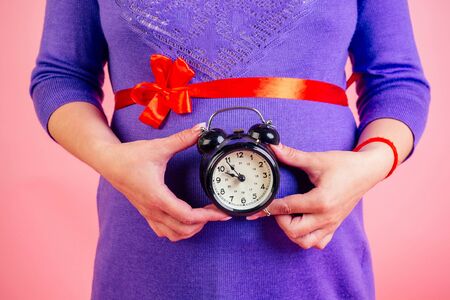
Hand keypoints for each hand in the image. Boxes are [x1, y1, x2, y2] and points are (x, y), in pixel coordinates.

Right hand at [97, 123, 230, 241]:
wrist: (107, 161)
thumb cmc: (129, 156)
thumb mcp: (159, 147)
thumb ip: (182, 139)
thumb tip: (200, 129)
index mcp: (157, 196)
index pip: (187, 215)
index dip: (208, 216)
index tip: (222, 212)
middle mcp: (153, 209)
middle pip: (183, 229)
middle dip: (203, 222)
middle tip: (216, 210)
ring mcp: (149, 213)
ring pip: (173, 234)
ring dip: (191, 229)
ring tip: (204, 216)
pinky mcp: (146, 212)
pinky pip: (163, 231)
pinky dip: (178, 230)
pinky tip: (186, 219)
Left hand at [247, 141, 393, 249]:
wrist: (368, 171)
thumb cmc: (345, 165)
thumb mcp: (317, 159)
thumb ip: (293, 156)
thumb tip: (274, 147)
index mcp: (321, 201)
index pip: (288, 208)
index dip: (270, 207)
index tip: (260, 205)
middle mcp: (326, 217)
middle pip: (294, 231)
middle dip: (280, 221)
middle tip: (277, 207)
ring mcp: (331, 224)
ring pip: (305, 242)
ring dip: (291, 232)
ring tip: (287, 216)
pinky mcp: (334, 226)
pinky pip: (318, 242)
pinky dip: (306, 238)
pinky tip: (301, 224)